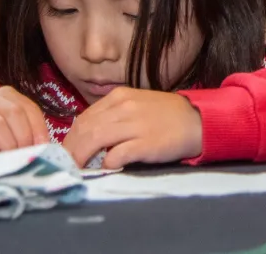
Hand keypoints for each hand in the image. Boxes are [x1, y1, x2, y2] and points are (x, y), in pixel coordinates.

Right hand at [0, 86, 49, 164]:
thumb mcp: (15, 131)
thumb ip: (30, 131)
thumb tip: (49, 147)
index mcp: (4, 94)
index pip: (28, 107)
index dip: (39, 128)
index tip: (44, 147)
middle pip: (14, 112)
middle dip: (25, 137)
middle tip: (27, 155)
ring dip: (10, 146)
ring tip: (13, 160)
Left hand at [61, 88, 203, 168]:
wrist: (198, 121)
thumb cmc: (166, 116)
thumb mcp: (136, 106)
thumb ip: (113, 116)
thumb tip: (88, 136)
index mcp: (119, 96)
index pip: (84, 118)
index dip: (71, 137)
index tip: (67, 151)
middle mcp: (123, 107)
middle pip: (85, 129)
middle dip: (72, 149)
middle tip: (67, 164)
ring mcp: (134, 125)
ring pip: (95, 140)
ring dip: (82, 157)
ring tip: (79, 168)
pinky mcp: (145, 144)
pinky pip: (116, 155)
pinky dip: (106, 163)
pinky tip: (105, 168)